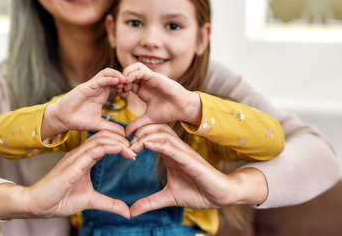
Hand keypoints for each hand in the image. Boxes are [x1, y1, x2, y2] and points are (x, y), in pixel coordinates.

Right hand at [0, 130, 135, 219]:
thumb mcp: (91, 201)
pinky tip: (122, 150)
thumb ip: (109, 203)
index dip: (119, 143)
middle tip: (136, 148)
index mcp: (83, 158)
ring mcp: (75, 156)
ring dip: (119, 142)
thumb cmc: (60, 200)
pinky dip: (110, 147)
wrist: (37, 205)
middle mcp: (79, 153)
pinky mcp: (72, 164)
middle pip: (104, 136)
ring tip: (132, 150)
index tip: (133, 153)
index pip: (103, 142)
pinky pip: (93, 149)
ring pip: (100, 139)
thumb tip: (128, 212)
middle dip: (122, 139)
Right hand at [43, 68, 126, 138]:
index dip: (125, 85)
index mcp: (102, 94)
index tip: (131, 92)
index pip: (116, 83)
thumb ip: (111, 127)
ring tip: (126, 81)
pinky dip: (108, 78)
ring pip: (106, 73)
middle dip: (123, 78)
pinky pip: (99, 79)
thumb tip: (124, 134)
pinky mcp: (85, 87)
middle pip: (113, 75)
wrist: (63, 120)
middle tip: (130, 85)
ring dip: (117, 75)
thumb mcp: (99, 125)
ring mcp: (91, 86)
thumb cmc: (78, 120)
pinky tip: (117, 81)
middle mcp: (97, 88)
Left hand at [120, 63, 201, 136]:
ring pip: (134, 67)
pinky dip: (132, 74)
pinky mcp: (155, 76)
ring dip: (126, 74)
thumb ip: (136, 124)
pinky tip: (128, 82)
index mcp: (142, 90)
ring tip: (123, 85)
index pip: (127, 83)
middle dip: (121, 80)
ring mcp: (150, 78)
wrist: (182, 109)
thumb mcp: (148, 119)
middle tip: (118, 89)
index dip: (121, 87)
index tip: (119, 96)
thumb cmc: (169, 112)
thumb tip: (126, 133)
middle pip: (129, 73)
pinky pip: (140, 70)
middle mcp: (146, 83)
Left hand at [128, 124, 267, 217]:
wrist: (220, 196)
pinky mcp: (190, 159)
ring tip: (131, 146)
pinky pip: (172, 146)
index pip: (150, 135)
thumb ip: (150, 202)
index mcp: (169, 154)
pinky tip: (146, 145)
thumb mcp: (168, 197)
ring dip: (145, 136)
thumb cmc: (198, 192)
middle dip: (137, 132)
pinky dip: (158, 143)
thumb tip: (131, 212)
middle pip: (154, 129)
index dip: (135, 137)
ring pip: (162, 133)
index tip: (120, 147)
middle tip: (123, 145)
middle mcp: (176, 149)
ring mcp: (183, 152)